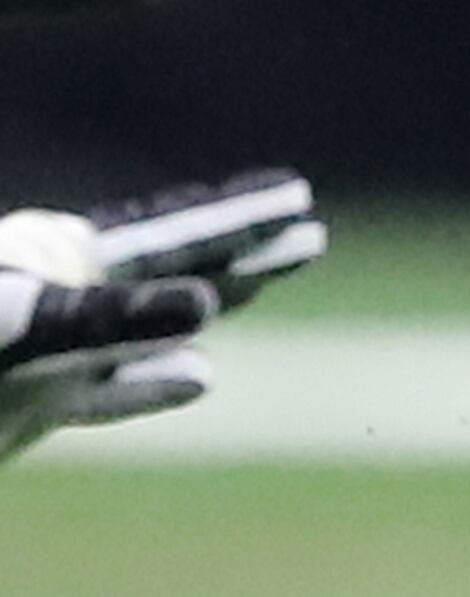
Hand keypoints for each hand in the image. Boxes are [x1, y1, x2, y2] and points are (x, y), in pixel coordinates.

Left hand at [0, 170, 325, 464]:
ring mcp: (52, 351)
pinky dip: (156, 384)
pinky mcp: (35, 401)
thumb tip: (208, 307)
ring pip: (152, 325)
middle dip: (244, 251)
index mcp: (61, 255)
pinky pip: (111, 392)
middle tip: (312, 236)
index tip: (298, 195)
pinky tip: (201, 377)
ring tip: (258, 287)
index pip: (172, 236)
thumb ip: (116, 317)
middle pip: (174, 270)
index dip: (240, 216)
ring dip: (211, 304)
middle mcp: (62, 294)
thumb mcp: (30, 325)